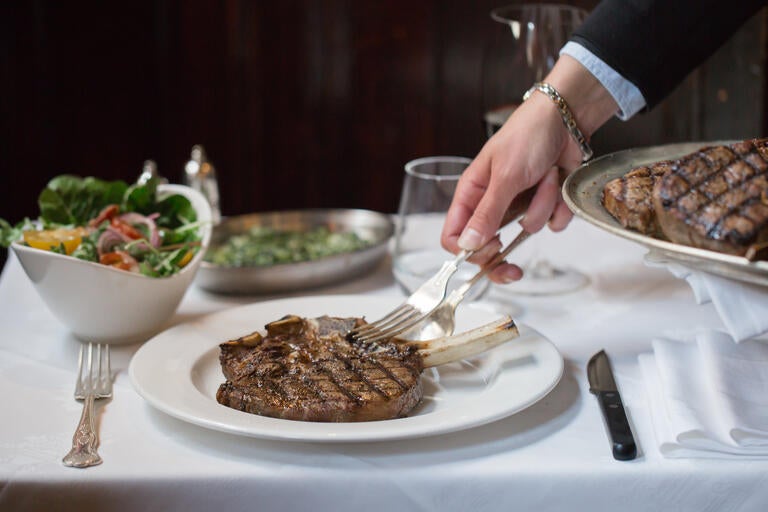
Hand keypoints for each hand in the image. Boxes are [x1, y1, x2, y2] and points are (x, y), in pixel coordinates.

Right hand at [440, 56, 617, 283]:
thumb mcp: (505, 176)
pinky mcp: (544, 204)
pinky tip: (558, 181)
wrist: (566, 118)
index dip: (468, 251)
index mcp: (472, 194)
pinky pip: (552, 223)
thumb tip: (466, 246)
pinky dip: (560, 205)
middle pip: (486, 247)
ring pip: (528, 230)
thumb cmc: (527, 136)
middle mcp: (492, 203)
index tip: (488, 251)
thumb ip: (487, 214)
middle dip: (503, 256)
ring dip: (542, 206)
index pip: (453, 236)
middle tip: (513, 268)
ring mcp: (519, 205)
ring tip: (545, 177)